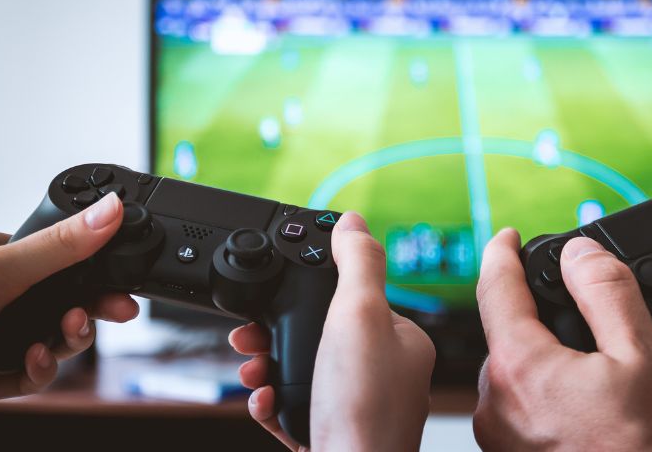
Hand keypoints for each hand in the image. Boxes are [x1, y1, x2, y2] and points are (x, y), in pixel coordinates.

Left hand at [0, 193, 138, 408]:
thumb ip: (60, 245)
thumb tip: (110, 211)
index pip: (61, 263)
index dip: (95, 272)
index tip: (123, 281)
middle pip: (63, 304)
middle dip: (90, 310)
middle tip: (118, 312)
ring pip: (52, 342)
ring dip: (67, 341)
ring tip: (66, 334)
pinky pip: (30, 376)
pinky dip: (40, 370)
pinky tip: (35, 361)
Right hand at [228, 212, 434, 450]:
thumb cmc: (363, 409)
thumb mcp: (358, 315)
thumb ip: (357, 263)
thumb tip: (354, 221)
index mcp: (401, 341)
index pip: (354, 296)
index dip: (312, 290)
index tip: (278, 290)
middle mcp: (386, 373)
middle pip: (321, 333)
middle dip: (277, 331)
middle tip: (249, 334)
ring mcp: (359, 406)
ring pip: (304, 369)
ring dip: (269, 364)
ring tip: (252, 368)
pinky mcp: (335, 434)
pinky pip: (296, 405)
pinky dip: (273, 400)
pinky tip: (265, 401)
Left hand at [473, 229, 651, 450]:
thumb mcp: (644, 358)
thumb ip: (607, 293)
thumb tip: (579, 253)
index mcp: (519, 369)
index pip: (495, 288)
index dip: (502, 252)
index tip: (507, 235)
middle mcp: (495, 405)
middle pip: (506, 333)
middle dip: (537, 313)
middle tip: (583, 314)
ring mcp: (500, 439)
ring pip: (513, 372)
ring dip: (543, 356)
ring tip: (597, 370)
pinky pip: (518, 406)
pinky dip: (543, 390)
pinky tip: (585, 404)